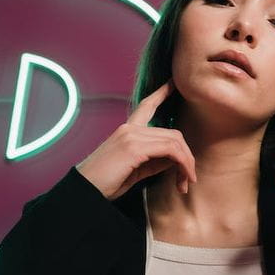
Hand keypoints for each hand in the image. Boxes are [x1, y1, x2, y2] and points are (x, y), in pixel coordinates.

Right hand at [76, 82, 197, 199]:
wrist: (85, 191)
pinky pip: (170, 150)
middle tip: (189, 179)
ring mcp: (131, 136)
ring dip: (186, 163)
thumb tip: (176, 160)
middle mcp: (129, 128)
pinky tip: (182, 178)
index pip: (146, 105)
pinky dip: (182, 164)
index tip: (173, 83)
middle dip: (186, 157)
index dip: (161, 93)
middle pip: (172, 133)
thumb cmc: (106, 183)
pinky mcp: (134, 148)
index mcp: (126, 131)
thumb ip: (154, 161)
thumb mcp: (135, 170)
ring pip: (174, 141)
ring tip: (187, 182)